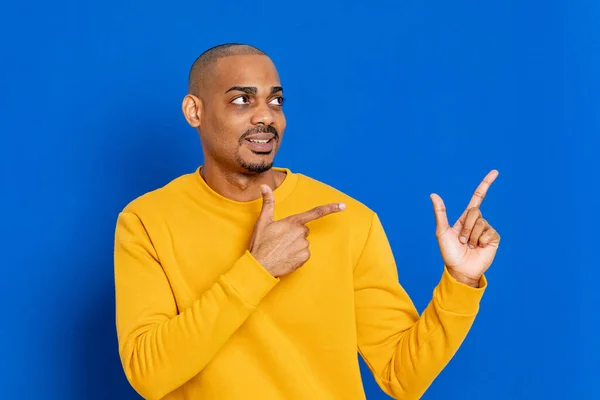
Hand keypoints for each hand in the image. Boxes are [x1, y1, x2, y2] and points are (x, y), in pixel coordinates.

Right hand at [249, 185, 345, 277]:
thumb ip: (268, 203)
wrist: (260, 266)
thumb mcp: (263, 221)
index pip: (315, 213)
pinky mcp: (304, 258)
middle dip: (295, 233)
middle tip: (281, 239)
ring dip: (295, 245)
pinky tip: (286, 256)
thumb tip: (265, 186)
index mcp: (293, 222)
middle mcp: (301, 233)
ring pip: (304, 242)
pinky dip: (297, 255)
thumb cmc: (260, 243)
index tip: (343, 206)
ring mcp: (304, 246)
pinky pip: (304, 254)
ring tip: (281, 249)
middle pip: (304, 230)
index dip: (330, 208)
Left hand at [430, 170, 500, 286]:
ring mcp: (486, 230)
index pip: (478, 197)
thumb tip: (433, 194)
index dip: (486, 184)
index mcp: (465, 218)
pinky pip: (488, 232)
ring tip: (468, 246)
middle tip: (461, 240)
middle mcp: (477, 222)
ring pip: (480, 223)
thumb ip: (440, 213)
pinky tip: (478, 248)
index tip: (495, 172)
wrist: (460, 269)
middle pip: (474, 212)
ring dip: (471, 236)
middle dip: (465, 227)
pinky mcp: (494, 238)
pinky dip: (480, 241)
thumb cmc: (449, 252)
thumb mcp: (442, 232)